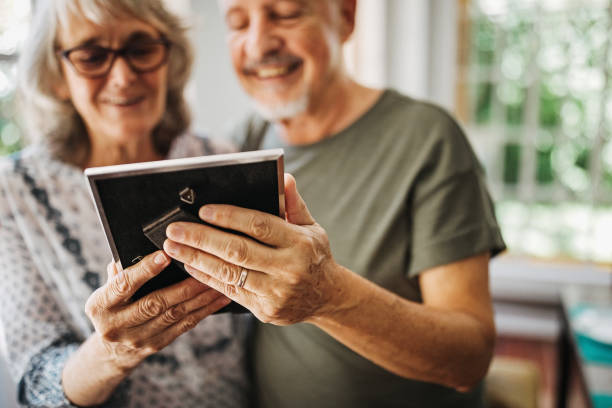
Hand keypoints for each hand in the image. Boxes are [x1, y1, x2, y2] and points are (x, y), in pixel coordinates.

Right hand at [84, 251, 230, 370]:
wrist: (112, 348)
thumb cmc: (113, 305)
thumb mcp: (106, 288)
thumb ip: (120, 270)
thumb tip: (137, 248)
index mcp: (100, 305)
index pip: (124, 285)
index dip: (145, 270)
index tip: (166, 255)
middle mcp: (117, 325)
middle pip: (155, 303)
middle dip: (182, 285)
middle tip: (203, 268)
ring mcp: (138, 338)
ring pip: (174, 315)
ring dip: (199, 297)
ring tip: (217, 281)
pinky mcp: (157, 345)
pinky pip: (184, 325)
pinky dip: (204, 310)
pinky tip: (218, 299)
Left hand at [163, 174, 342, 324]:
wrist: (326, 296)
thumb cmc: (313, 255)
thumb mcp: (311, 227)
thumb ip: (293, 204)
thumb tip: (284, 178)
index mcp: (300, 242)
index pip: (259, 225)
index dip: (229, 217)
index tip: (203, 210)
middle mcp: (289, 268)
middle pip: (237, 250)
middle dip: (202, 238)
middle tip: (175, 229)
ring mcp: (277, 292)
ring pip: (229, 273)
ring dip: (197, 259)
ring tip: (174, 247)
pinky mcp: (266, 311)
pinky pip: (230, 292)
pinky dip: (207, 278)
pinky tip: (190, 265)